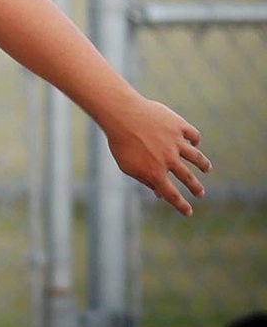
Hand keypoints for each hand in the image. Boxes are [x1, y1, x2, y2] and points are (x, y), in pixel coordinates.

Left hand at [105, 99, 211, 215]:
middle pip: (187, 177)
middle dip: (196, 188)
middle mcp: (168, 159)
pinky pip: (193, 135)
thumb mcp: (127, 166)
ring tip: (207, 168)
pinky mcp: (178, 125)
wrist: (121, 114)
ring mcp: (175, 142)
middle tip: (201, 193)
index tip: (188, 212)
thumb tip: (158, 193)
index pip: (171, 194)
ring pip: (196, 156)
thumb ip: (144, 180)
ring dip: (203, 164)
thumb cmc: (120, 141)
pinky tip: (195, 142)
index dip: (181, 205)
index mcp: (155, 172)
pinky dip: (195, 140)